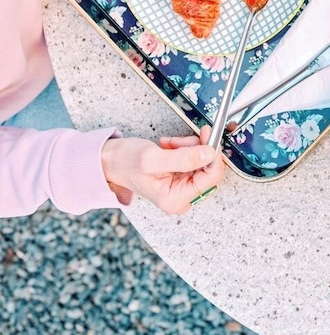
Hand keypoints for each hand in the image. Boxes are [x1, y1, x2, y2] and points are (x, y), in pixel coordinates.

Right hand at [101, 125, 224, 213]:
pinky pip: (195, 156)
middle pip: (209, 167)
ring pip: (203, 158)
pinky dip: (185, 146)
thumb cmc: (125, 163)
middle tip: (179, 142)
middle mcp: (182, 196)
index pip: (212, 177)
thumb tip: (210, 153)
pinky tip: (169, 147)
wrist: (111, 160)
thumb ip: (183, 158)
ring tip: (169, 145)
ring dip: (188, 146)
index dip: (213, 154)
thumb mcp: (153, 159)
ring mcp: (183, 185)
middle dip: (195, 149)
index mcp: (176, 199)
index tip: (208, 135)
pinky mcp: (183, 174)